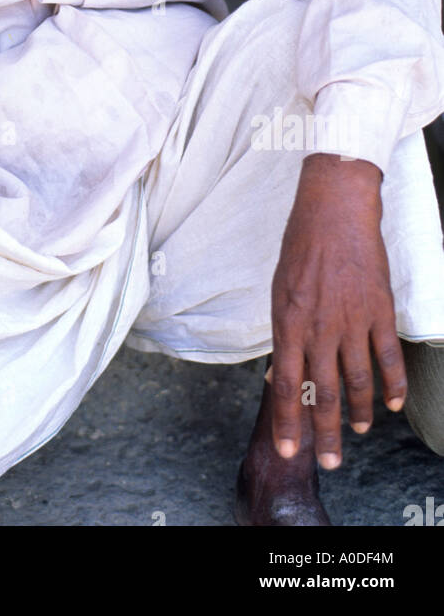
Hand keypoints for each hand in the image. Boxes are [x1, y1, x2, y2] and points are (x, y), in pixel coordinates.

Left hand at [270, 153, 405, 468]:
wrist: (334, 210)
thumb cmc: (301, 245)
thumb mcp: (280, 288)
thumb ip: (285, 331)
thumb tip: (284, 368)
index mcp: (288, 321)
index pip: (287, 384)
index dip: (289, 420)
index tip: (290, 448)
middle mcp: (319, 327)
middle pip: (322, 392)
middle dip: (325, 431)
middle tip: (331, 460)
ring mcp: (352, 320)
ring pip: (357, 380)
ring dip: (358, 411)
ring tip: (358, 430)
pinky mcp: (378, 310)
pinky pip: (387, 356)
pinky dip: (391, 383)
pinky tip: (391, 404)